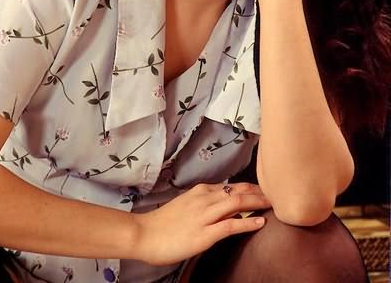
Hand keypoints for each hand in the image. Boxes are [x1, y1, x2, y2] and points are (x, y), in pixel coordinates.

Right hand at [132, 182, 270, 264]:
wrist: (144, 234)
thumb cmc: (162, 223)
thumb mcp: (185, 206)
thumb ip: (204, 203)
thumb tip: (222, 207)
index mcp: (201, 191)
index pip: (231, 186)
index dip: (250, 188)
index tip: (264, 190)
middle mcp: (205, 198)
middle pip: (238, 191)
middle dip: (259, 192)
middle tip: (276, 194)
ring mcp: (205, 215)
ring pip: (237, 203)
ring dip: (258, 203)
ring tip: (274, 204)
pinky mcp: (204, 233)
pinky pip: (231, 226)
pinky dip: (247, 223)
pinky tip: (261, 222)